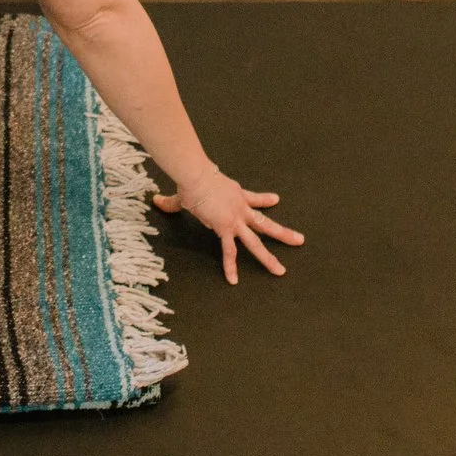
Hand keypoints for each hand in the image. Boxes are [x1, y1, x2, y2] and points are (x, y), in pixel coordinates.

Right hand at [150, 165, 303, 284]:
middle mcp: (240, 208)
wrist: (196, 175)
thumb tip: (156, 200)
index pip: (253, 200)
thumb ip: (173, 201)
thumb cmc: (192, 179)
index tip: (275, 201)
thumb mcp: (185, 193)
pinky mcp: (225, 227)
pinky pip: (229, 250)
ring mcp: (235, 219)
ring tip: (281, 271)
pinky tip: (234, 280)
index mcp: (236, 196)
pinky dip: (230, 266)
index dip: (265, 201)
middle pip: (265, 223)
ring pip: (256, 241)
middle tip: (299, 240)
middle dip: (282, 234)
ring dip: (269, 257)